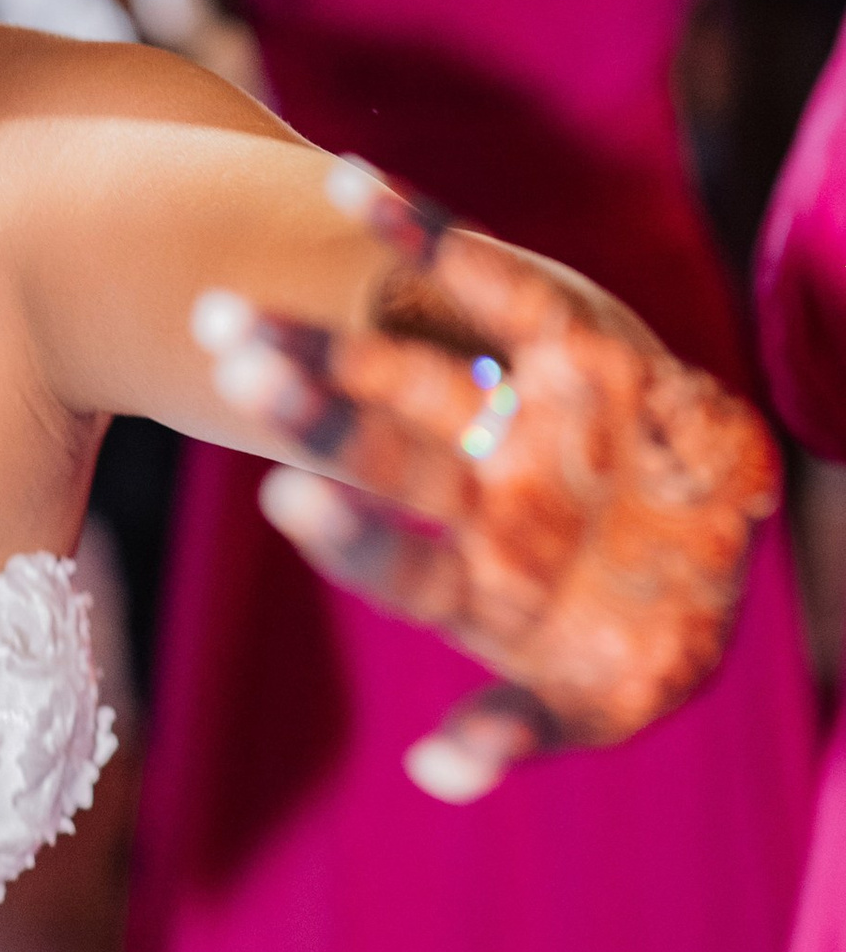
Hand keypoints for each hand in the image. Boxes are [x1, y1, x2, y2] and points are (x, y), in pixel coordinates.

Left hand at [195, 158, 778, 798]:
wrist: (726, 540)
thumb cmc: (655, 634)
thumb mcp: (610, 697)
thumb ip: (525, 727)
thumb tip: (442, 774)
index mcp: (480, 579)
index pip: (398, 561)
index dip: (350, 535)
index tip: (284, 496)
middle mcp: (478, 492)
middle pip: (375, 450)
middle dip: (305, 409)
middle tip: (225, 361)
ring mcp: (516, 418)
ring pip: (408, 371)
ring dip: (326, 342)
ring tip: (227, 310)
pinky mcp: (571, 343)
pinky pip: (495, 279)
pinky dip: (422, 227)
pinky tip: (345, 177)